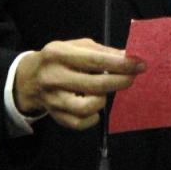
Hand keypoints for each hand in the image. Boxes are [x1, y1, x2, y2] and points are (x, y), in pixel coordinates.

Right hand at [14, 38, 145, 130]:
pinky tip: (95, 106)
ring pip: (87, 107)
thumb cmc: (60, 59)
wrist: (30, 78)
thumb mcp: (77, 46)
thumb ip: (102, 52)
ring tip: (105, 91)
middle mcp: (53, 76)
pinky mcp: (55, 116)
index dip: (120, 63)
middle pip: (94, 84)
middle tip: (132, 77)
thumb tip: (129, 57)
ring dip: (103, 99)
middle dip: (119, 81)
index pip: (95, 60)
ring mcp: (52, 99)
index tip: (140, 64)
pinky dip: (94, 116)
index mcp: (58, 53)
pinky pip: (81, 123)